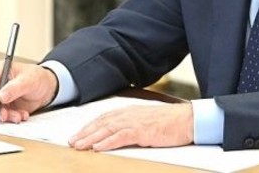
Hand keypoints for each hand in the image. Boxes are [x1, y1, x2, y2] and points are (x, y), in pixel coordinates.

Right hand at [0, 61, 57, 122]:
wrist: (45, 88)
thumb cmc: (36, 77)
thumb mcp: (29, 79)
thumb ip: (15, 87)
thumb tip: (2, 96)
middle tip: (5, 115)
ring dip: (6, 115)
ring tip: (18, 116)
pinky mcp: (4, 107)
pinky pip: (3, 116)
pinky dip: (12, 118)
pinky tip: (22, 115)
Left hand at [69, 103, 193, 150]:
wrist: (187, 120)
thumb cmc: (170, 122)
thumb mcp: (147, 120)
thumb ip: (133, 123)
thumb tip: (120, 131)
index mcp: (130, 111)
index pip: (105, 117)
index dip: (90, 126)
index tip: (78, 133)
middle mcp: (130, 114)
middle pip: (102, 123)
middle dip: (85, 132)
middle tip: (71, 141)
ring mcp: (135, 122)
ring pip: (107, 129)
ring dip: (91, 138)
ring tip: (79, 145)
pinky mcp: (142, 131)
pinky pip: (120, 136)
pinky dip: (107, 142)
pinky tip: (98, 147)